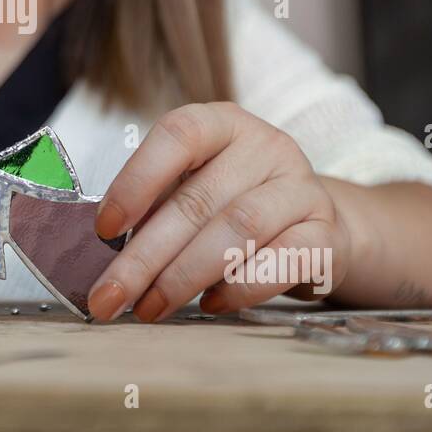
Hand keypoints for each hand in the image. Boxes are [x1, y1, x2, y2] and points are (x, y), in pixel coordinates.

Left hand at [87, 102, 350, 321]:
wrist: (313, 223)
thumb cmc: (233, 202)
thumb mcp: (194, 186)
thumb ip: (156, 207)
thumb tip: (106, 252)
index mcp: (223, 124)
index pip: (179, 135)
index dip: (137, 180)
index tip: (104, 229)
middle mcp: (266, 146)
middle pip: (197, 200)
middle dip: (144, 257)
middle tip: (110, 296)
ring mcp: (302, 188)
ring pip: (237, 231)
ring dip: (184, 277)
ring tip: (150, 307)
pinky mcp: (328, 234)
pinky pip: (281, 263)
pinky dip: (239, 288)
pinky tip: (209, 304)